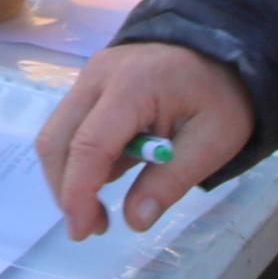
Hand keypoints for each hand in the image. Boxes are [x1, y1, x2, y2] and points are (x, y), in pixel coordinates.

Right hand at [39, 41, 253, 236]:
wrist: (219, 46)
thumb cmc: (220, 95)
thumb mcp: (213, 142)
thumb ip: (171, 181)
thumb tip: (135, 221)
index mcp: (132, 87)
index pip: (89, 144)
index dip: (78, 193)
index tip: (81, 232)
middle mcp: (98, 76)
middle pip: (58, 140)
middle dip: (66, 190)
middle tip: (93, 227)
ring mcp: (89, 75)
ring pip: (57, 134)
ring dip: (69, 176)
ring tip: (101, 208)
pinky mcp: (90, 83)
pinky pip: (70, 125)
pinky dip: (78, 159)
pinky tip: (108, 174)